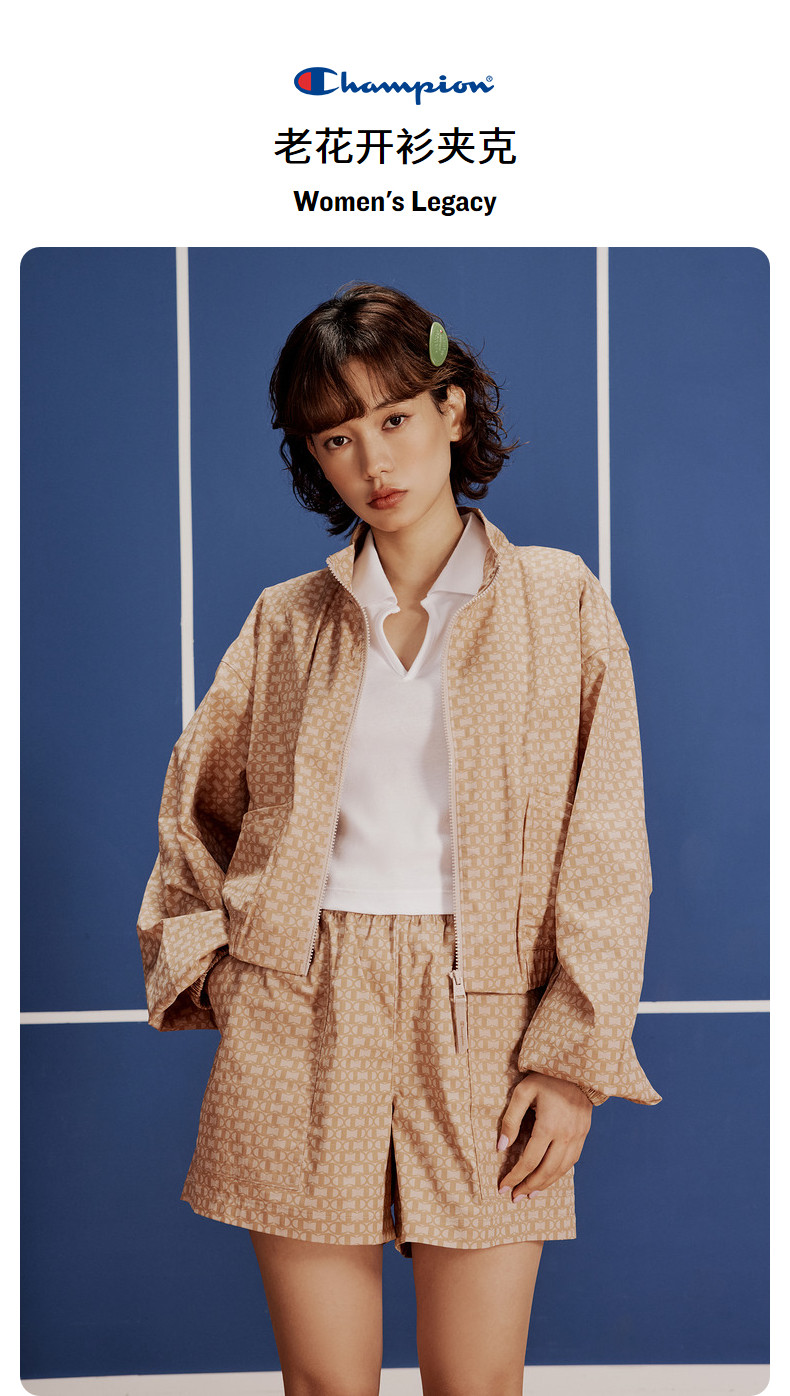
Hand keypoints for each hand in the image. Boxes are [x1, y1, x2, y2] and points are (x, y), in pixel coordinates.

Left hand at [497, 1071, 591, 1200]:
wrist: (578, 1069)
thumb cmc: (546, 1078)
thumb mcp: (523, 1092)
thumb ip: (511, 1119)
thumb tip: (501, 1147)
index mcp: (548, 1126)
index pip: (529, 1160)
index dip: (515, 1176)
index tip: (502, 1187)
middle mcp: (565, 1135)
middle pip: (546, 1171)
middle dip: (528, 1187)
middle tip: (514, 1198)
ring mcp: (577, 1137)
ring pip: (561, 1170)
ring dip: (544, 1185)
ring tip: (529, 1194)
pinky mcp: (583, 1135)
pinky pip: (571, 1162)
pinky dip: (558, 1174)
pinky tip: (548, 1179)